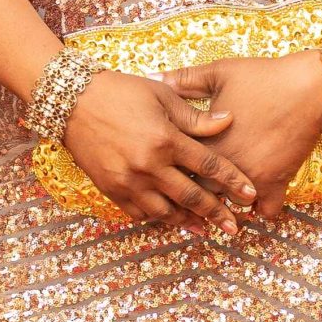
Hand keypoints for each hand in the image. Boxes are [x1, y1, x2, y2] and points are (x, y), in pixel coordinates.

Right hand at [59, 69, 257, 237]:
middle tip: (234, 227)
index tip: (250, 195)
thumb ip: (195, 116)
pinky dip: (156, 218)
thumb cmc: (119, 91)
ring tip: (204, 230)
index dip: (233, 182)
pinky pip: (138, 212)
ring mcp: (128, 181)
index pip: (209, 166)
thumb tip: (227, 122)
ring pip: (165, 211)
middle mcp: (149, 166)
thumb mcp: (161, 96)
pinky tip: (168, 219)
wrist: (71, 100)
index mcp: (165, 140)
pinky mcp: (110, 189)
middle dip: (216, 213)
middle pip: (191, 197)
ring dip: (187, 222)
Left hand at [158, 52, 321, 222]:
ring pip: (229, 207)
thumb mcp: (219, 73)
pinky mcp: (276, 183)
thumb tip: (154, 78)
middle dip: (192, 195)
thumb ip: (184, 79)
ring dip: (224, 207)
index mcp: (207, 141)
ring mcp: (251, 177)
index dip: (171, 169)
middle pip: (197, 193)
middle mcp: (226, 164)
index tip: (170, 169)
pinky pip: (266, 211)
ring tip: (218, 205)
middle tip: (190, 193)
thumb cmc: (263, 78)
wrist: (308, 89)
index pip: (177, 166)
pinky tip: (255, 203)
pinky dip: (260, 210)